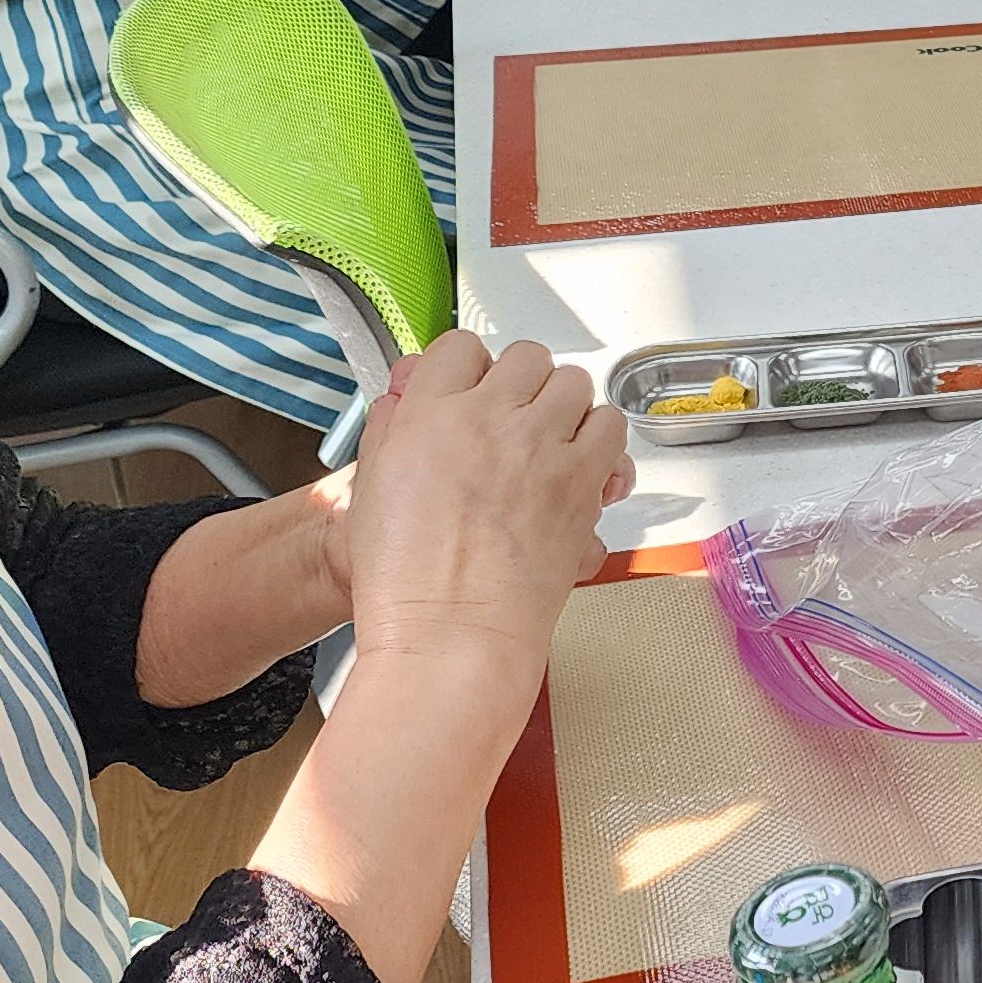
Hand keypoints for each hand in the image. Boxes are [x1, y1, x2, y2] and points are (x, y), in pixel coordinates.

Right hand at [338, 330, 629, 679]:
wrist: (451, 634)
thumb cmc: (406, 582)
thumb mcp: (371, 492)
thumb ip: (391, 430)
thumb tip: (405, 396)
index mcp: (428, 414)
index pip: (460, 348)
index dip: (470, 370)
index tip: (475, 391)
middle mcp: (487, 418)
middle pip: (525, 358)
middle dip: (522, 385)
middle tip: (515, 421)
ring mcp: (540, 444)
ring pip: (573, 383)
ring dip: (565, 408)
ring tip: (552, 442)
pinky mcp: (581, 478)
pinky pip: (610, 426)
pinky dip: (601, 442)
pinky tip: (583, 466)